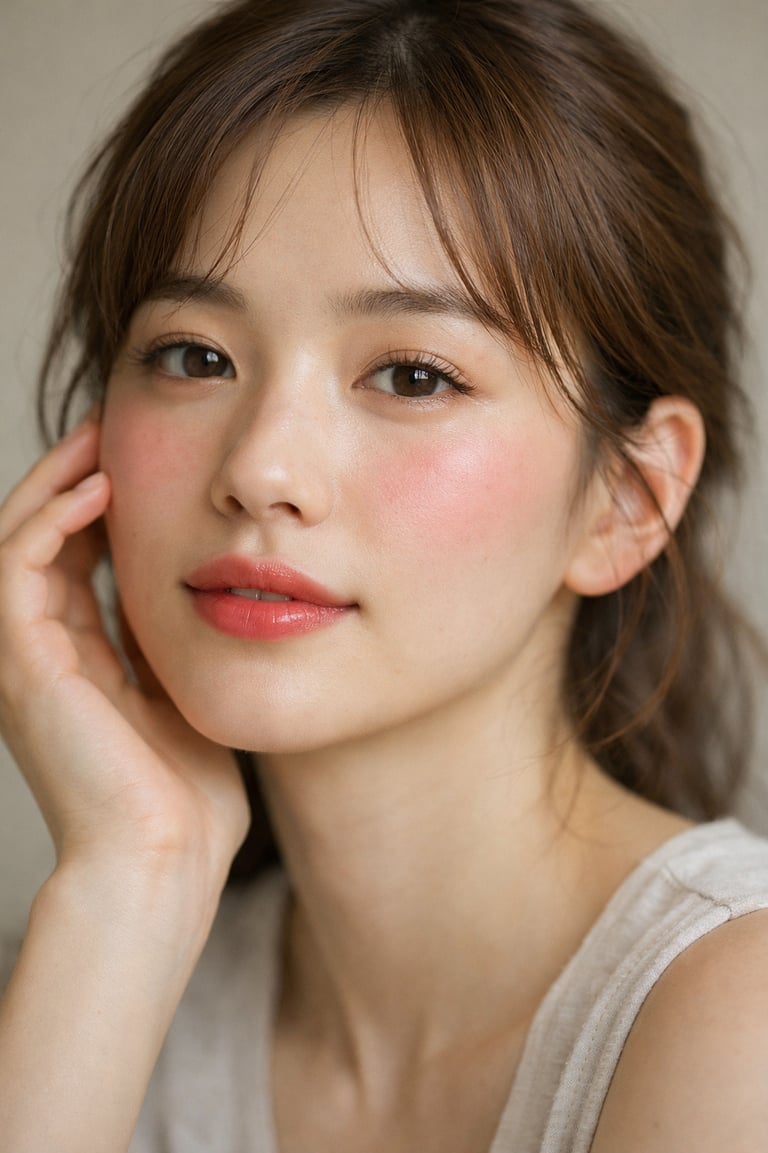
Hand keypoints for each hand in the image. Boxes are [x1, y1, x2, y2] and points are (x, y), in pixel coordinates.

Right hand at [0, 417, 249, 888]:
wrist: (164, 863)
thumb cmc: (187, 799)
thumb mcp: (186, 696)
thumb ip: (176, 643)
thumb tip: (202, 588)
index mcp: (78, 663)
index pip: (75, 559)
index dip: (102, 505)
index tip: (145, 460)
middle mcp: (41, 653)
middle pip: (41, 538)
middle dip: (74, 477)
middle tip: (116, 428)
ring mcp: (24, 658)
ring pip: (18, 538)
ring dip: (56, 481)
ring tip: (102, 437)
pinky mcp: (23, 662)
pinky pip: (20, 565)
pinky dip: (53, 517)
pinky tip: (101, 487)